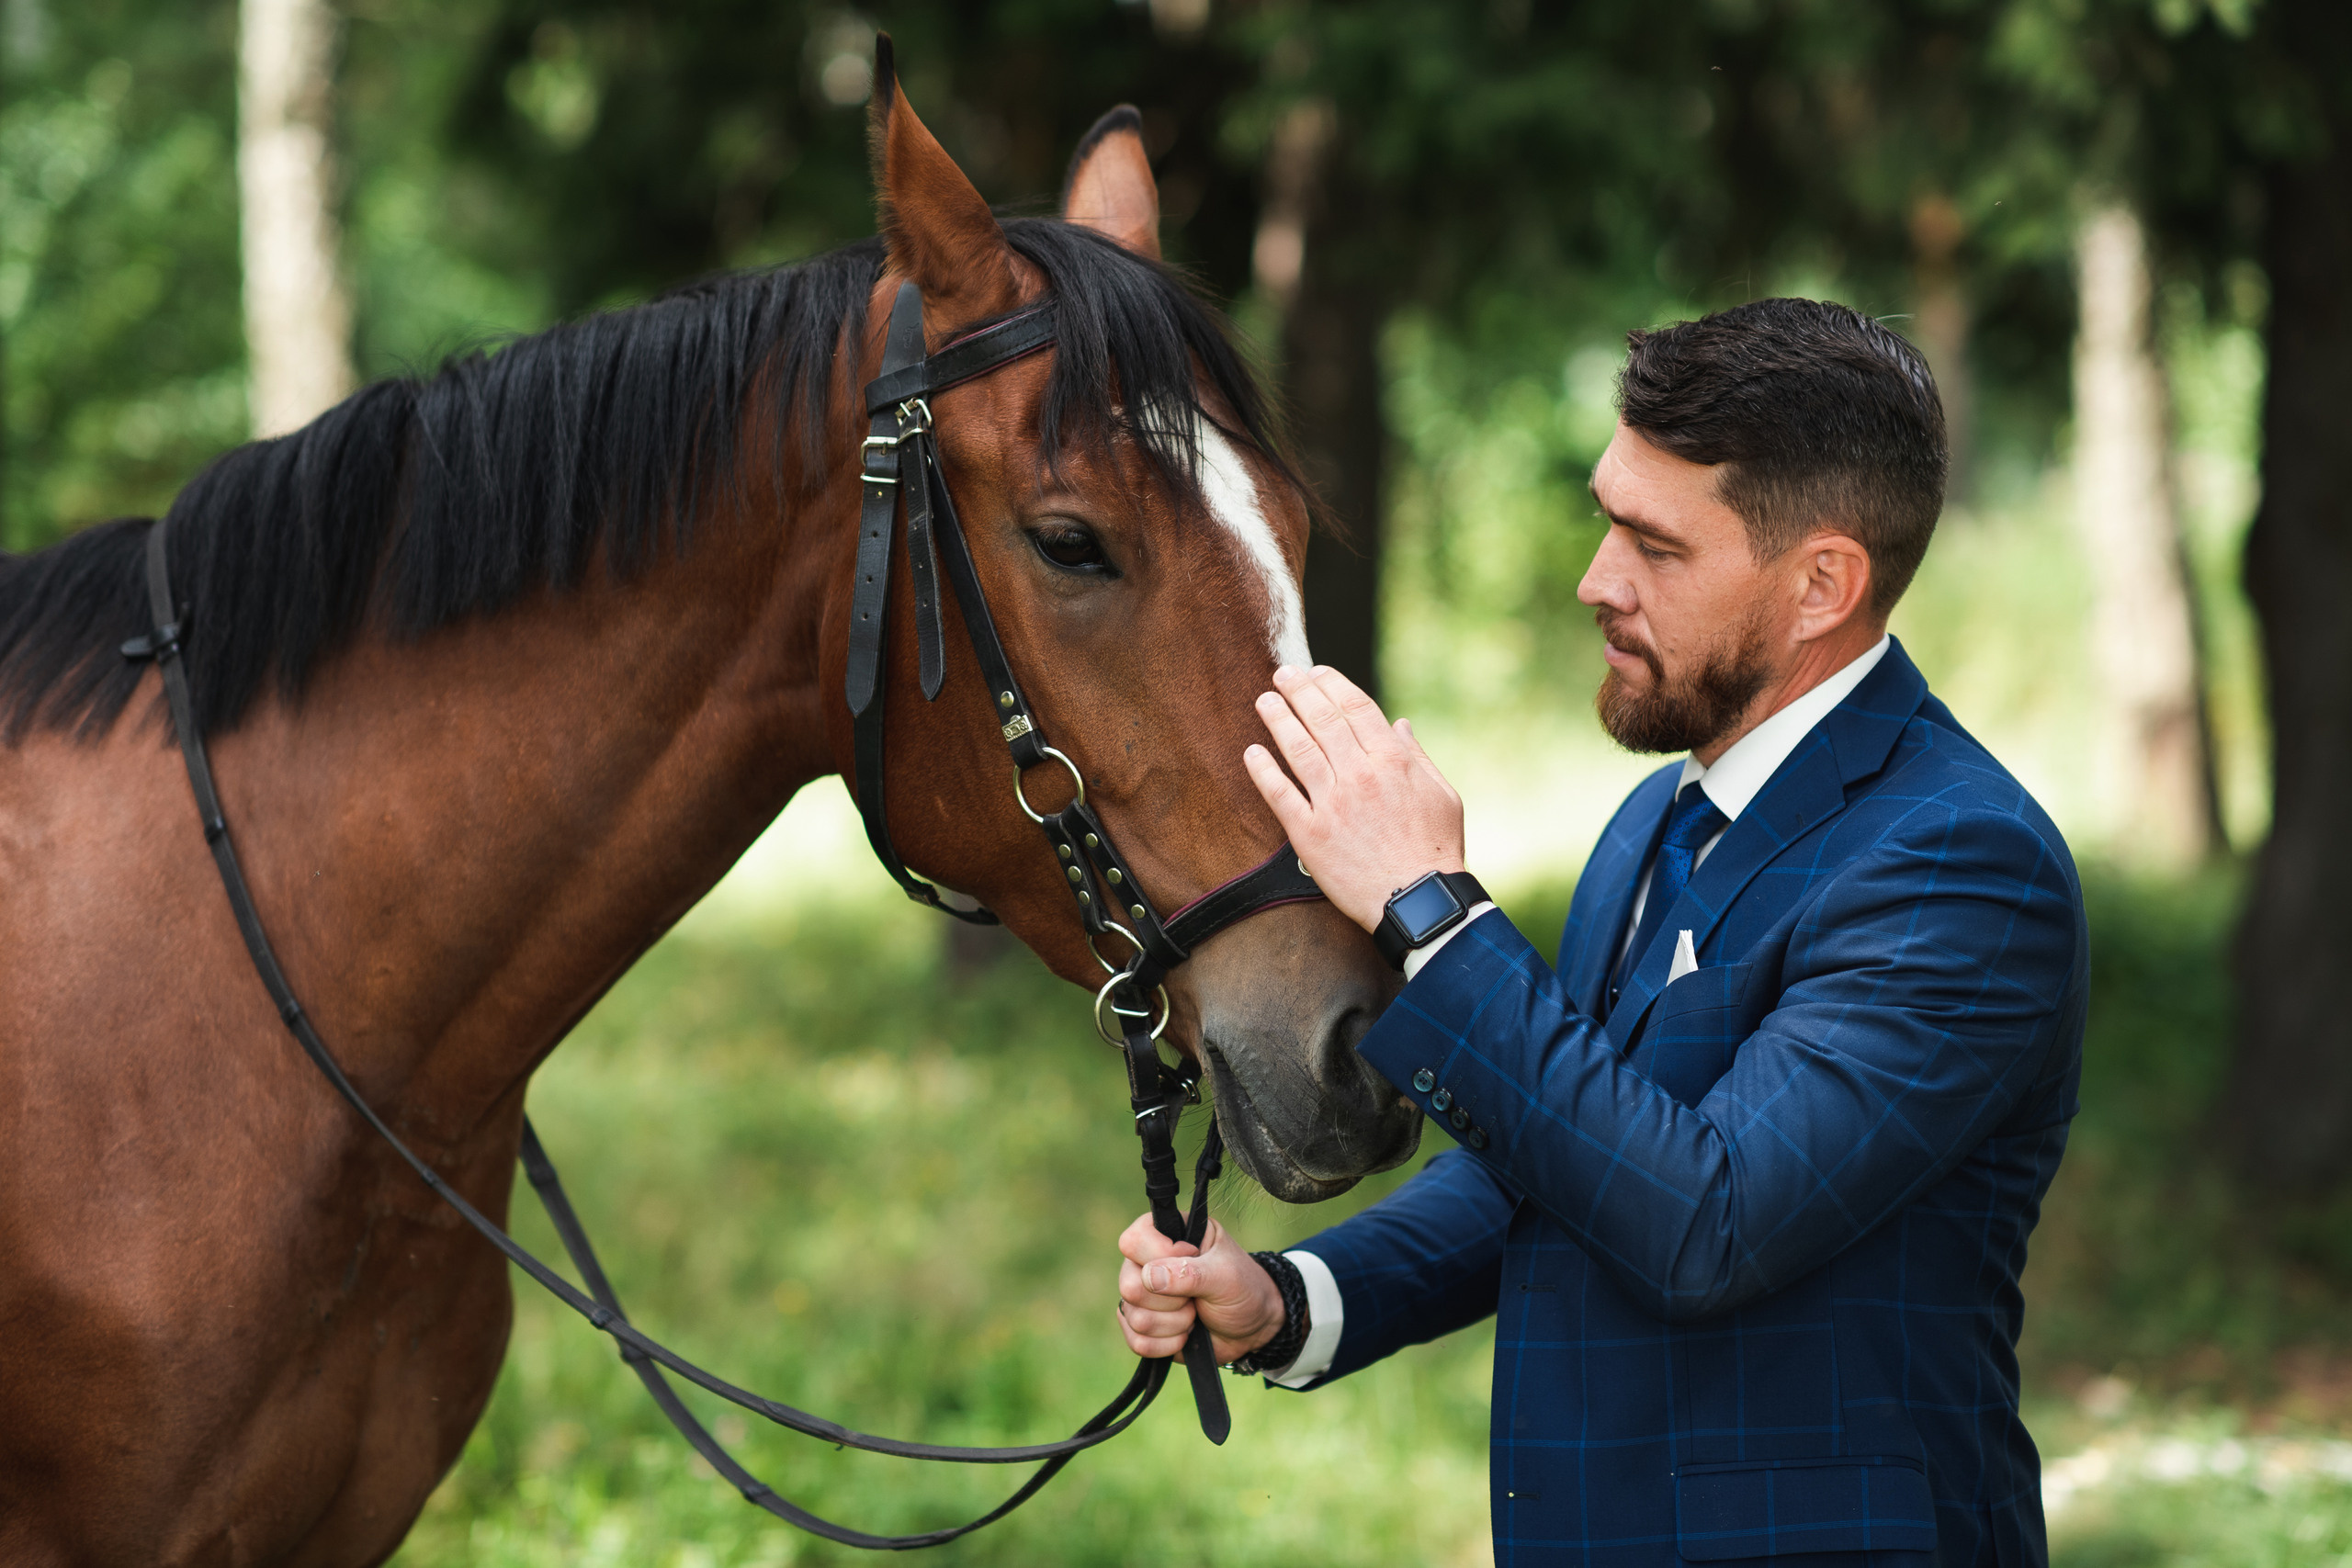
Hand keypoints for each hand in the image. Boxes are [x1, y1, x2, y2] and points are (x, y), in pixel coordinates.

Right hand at [1114, 1214, 1283, 1363]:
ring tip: (1195, 1314)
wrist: (1253, 1329)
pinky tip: (1185, 1335)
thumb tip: (1149, 1276)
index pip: (1133, 1240)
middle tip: (1196, 1296)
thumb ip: (1190, 1273)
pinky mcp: (1142, 1328)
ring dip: (1174, 1323)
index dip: (1158, 1256)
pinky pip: (1137, 1342)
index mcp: (1166, 1235)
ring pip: (1134, 1317)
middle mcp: (1146, 1263)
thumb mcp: (1225, 1275)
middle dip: (1171, 1300)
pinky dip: (1167, 1344)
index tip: (1193, 1257)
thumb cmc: (1243, 1290)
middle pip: (1129, 1284)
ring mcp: (1142, 1297)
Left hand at [1242, 664, 1466, 931]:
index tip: (1316, 672)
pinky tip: (1252, 752)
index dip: (1332, 684)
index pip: (1355, 707)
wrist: (1419, 900)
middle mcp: (1360, 775)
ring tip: (1264, 701)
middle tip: (1282, 674)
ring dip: (1278, 720)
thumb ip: (1417, 756)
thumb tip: (1400, 724)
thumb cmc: (1436, 849)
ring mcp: (1333, 804)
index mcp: (1393, 761)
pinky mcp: (1311, 835)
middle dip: (1299, 691)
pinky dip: (1264, 771)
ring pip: (1298, 750)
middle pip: (1322, 719)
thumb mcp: (1442, 794)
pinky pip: (1281, 795)